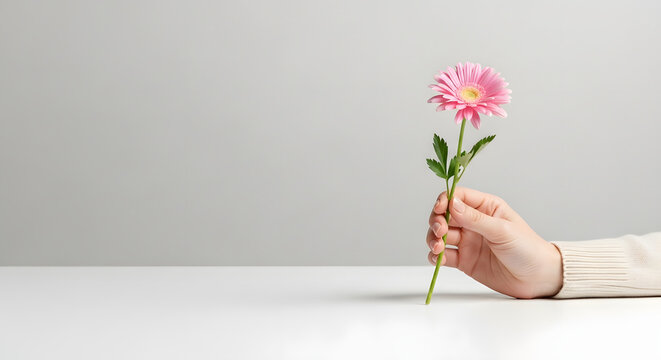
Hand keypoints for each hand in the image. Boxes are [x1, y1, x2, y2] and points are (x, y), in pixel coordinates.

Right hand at [427, 186, 562, 298]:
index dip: (444, 201)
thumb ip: (475, 219)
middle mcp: (474, 223)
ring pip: (440, 235)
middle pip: (444, 216)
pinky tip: (438, 258)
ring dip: (433, 239)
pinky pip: (443, 256)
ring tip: (438, 248)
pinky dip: (436, 256)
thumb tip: (452, 204)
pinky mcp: (464, 261)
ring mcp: (468, 242)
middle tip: (440, 232)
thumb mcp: (502, 230)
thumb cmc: (528, 249)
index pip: (457, 197)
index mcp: (485, 207)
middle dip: (437, 222)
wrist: (538, 279)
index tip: (439, 210)